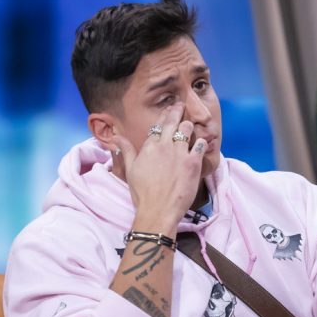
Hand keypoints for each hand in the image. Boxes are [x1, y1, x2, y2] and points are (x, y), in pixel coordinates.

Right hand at [112, 103, 206, 227]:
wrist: (158, 210)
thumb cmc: (142, 193)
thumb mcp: (130, 170)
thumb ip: (126, 150)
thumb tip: (114, 138)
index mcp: (149, 146)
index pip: (158, 124)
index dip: (165, 115)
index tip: (169, 109)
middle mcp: (165, 145)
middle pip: (173, 122)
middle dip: (178, 111)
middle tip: (182, 105)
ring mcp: (180, 153)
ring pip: (188, 129)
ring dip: (189, 125)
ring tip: (191, 124)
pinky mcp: (194, 163)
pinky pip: (201, 145)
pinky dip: (201, 142)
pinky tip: (201, 143)